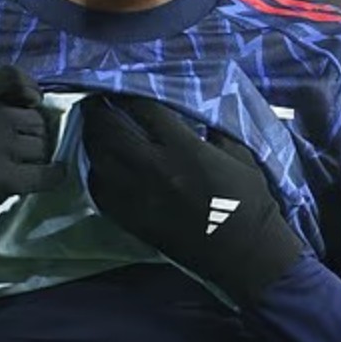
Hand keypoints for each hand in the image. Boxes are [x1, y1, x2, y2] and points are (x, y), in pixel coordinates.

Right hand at [0, 65, 63, 242]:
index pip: (11, 76)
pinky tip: (54, 173)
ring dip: (37, 154)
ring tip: (19, 162)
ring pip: (41, 144)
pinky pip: (44, 174)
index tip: (32, 101)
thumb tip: (37, 100)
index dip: (29, 87)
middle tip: (16, 144)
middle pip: (34, 116)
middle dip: (31, 131)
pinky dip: (54, 175)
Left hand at [81, 94, 302, 304]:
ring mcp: (138, 196)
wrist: (245, 255)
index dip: (127, 93)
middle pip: (110, 130)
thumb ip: (213, 128)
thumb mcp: (239, 153)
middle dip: (98, 109)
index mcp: (184, 148)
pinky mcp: (132, 220)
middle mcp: (154, 168)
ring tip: (93, 127)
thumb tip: (195, 112)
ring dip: (92, 138)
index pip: (143, 109)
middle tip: (95, 99)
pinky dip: (94, 172)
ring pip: (98, 158)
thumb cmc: (249, 202)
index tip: (120, 86)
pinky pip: (99, 191)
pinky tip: (99, 164)